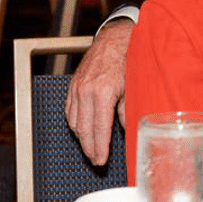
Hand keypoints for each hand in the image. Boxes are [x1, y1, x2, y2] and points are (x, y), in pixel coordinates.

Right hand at [65, 18, 134, 164]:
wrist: (114, 39)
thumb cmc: (128, 61)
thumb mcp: (133, 86)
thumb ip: (128, 109)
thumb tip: (128, 130)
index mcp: (103, 92)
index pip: (99, 128)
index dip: (100, 147)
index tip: (101, 161)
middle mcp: (86, 91)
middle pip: (84, 128)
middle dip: (90, 148)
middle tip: (96, 162)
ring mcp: (77, 88)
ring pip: (74, 121)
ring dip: (81, 138)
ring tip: (91, 150)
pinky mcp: (72, 86)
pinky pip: (69, 110)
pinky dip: (74, 123)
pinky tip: (82, 131)